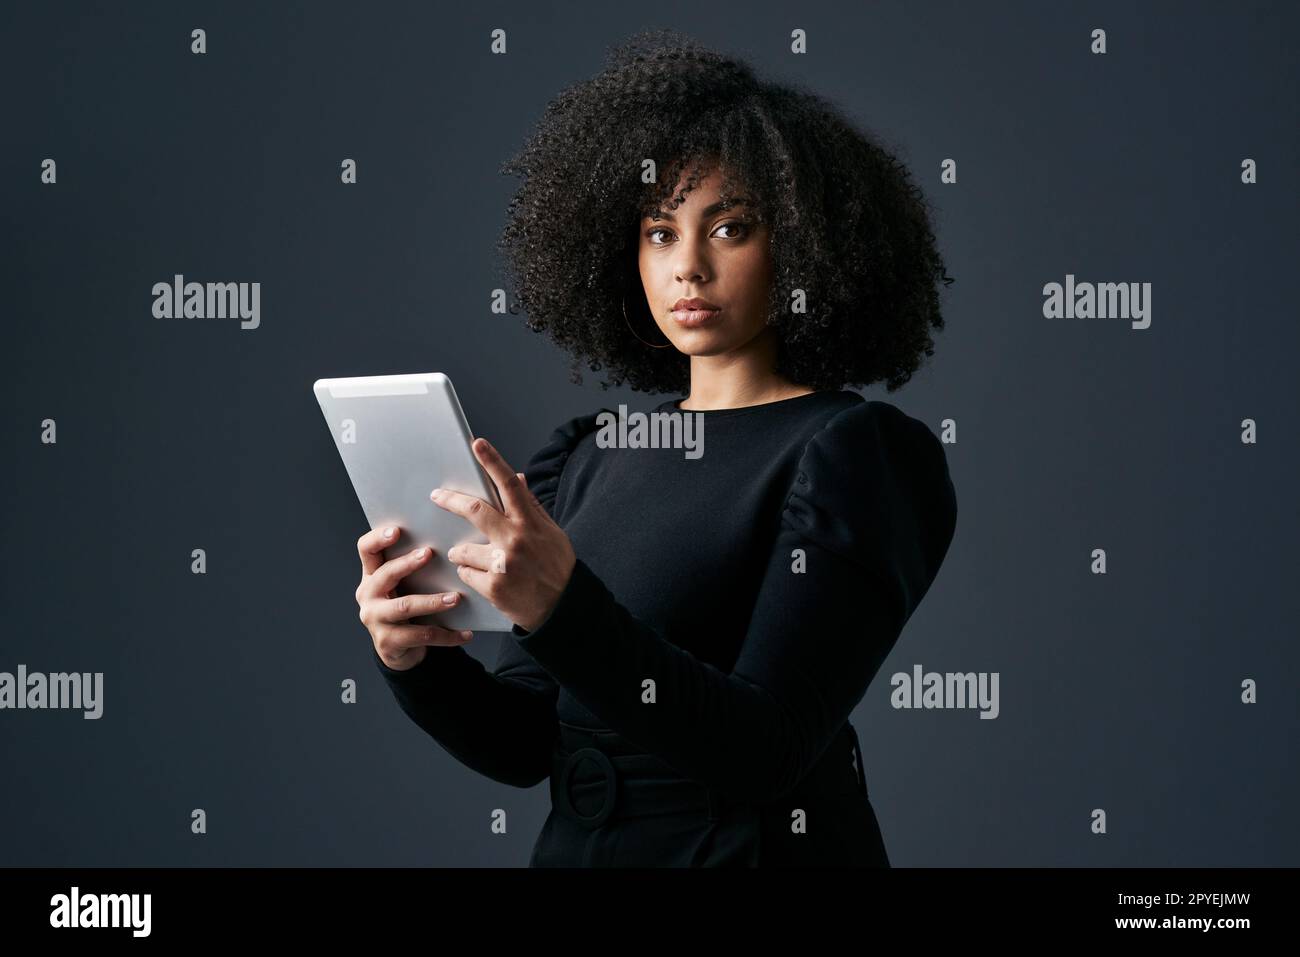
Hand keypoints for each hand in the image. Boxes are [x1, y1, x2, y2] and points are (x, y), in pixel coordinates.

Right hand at [355, 525, 473, 671]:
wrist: (399, 650)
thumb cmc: (407, 607)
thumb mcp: (405, 586)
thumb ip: (415, 568)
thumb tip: (451, 546)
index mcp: (371, 575)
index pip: (366, 550)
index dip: (378, 538)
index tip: (397, 530)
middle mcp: (368, 595)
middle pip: (385, 575)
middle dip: (407, 563)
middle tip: (430, 553)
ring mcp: (375, 619)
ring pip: (405, 606)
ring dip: (432, 601)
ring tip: (456, 598)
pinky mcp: (388, 642)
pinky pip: (421, 635)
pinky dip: (447, 635)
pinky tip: (466, 633)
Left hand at [430, 437, 575, 632]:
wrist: (562, 608)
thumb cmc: (556, 567)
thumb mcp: (551, 533)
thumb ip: (532, 507)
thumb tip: (517, 478)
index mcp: (530, 523)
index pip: (509, 485)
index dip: (492, 461)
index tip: (476, 444)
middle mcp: (515, 539)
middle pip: (474, 510)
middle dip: (450, 500)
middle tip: (436, 496)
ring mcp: (502, 564)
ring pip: (462, 549)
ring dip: (463, 553)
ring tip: (479, 562)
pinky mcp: (493, 587)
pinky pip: (465, 573)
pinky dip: (470, 575)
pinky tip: (487, 580)